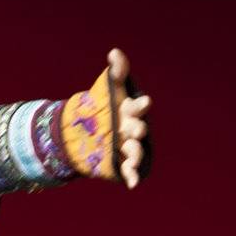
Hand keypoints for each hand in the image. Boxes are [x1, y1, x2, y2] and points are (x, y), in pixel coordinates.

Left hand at [106, 48, 150, 187]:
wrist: (90, 132)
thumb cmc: (107, 107)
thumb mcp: (110, 90)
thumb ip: (116, 73)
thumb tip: (115, 52)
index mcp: (130, 112)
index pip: (136, 107)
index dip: (141, 106)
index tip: (145, 102)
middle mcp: (132, 130)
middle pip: (137, 129)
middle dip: (138, 129)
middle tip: (137, 129)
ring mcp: (127, 146)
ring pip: (135, 150)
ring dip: (135, 154)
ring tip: (132, 158)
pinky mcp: (122, 162)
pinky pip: (129, 170)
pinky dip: (132, 177)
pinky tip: (132, 184)